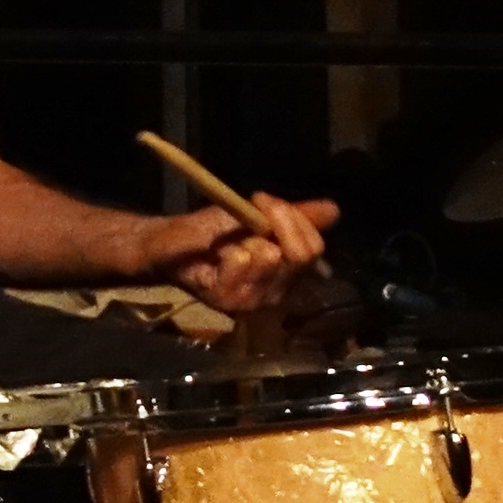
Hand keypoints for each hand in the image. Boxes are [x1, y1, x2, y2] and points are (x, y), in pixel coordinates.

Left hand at [137, 192, 336, 316]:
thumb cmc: (211, 231)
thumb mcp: (254, 215)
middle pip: (301, 256)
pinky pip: (244, 264)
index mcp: (288, 269)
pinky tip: (217, 258)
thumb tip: (334, 209)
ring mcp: (257, 300)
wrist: (168, 243)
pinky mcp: (233, 304)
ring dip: (247, 238)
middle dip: (277, 221)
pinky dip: (230, 251)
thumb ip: (292, 216)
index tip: (263, 199)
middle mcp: (279, 289)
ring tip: (227, 242)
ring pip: (272, 258)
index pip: (314, 249)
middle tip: (251, 208)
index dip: (295, 220)